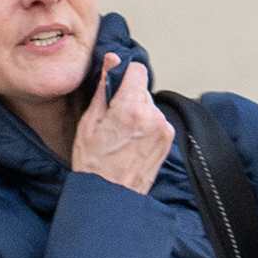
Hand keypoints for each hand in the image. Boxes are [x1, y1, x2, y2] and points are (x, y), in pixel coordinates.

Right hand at [71, 54, 172, 196]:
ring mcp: (164, 129)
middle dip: (128, 97)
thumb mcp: (89, 122)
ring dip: (137, 112)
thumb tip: (112, 61)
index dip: (123, 75)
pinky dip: (145, 125)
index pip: (137, 69)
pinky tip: (132, 141)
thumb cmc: (94, 165)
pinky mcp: (168, 139)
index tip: (115, 86)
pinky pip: (156, 120)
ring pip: (149, 105)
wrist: (110, 196)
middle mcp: (153, 116)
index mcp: (131, 108)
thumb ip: (104, 87)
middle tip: (113, 121)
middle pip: (142, 89)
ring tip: (122, 135)